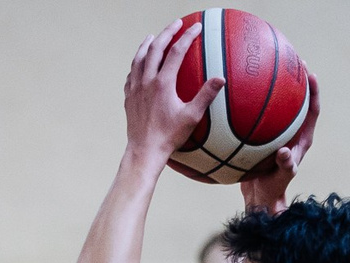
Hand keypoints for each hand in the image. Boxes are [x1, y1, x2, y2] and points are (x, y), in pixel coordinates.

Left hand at [124, 19, 220, 165]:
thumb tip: (221, 79)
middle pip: (155, 48)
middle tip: (176, 24)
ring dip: (147, 44)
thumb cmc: (170, 136)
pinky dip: (136, 64)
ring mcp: (135, 88)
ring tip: (152, 36)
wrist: (144, 151)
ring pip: (139, 59)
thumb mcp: (192, 117)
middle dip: (167, 32)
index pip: (176, 52)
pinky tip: (139, 64)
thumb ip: (206, 96)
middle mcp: (147, 81)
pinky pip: (131, 74)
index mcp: (163, 83)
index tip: (196, 27)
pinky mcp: (129, 97)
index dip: (187, 37)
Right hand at [237, 75, 316, 215]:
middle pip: (298, 102)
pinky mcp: (266, 138)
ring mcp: (280, 135)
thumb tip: (285, 153)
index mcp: (303, 140)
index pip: (312, 110)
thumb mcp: (280, 178)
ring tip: (269, 68)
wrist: (260, 198)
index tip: (311, 74)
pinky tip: (241, 94)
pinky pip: (262, 117)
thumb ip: (286, 166)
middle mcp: (294, 134)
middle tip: (293, 60)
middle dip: (297, 81)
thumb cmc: (274, 190)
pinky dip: (256, 104)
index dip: (314, 92)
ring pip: (281, 107)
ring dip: (278, 89)